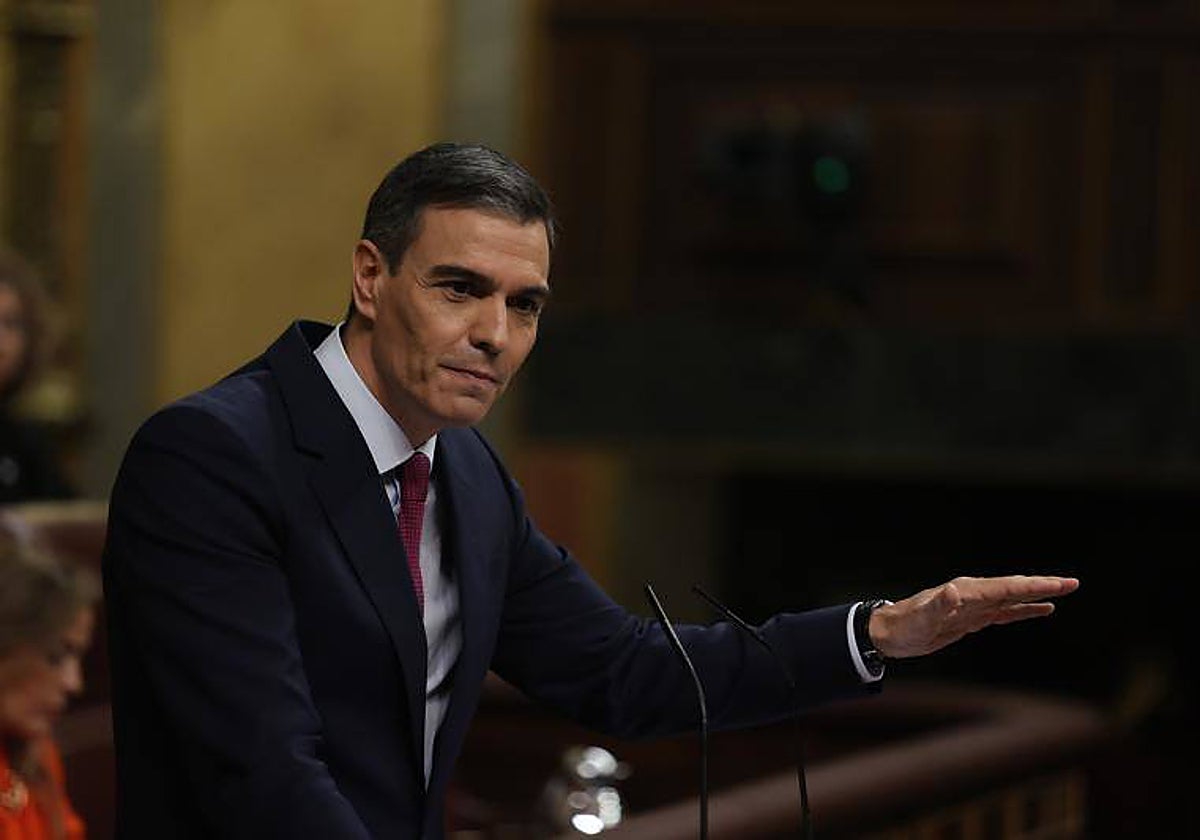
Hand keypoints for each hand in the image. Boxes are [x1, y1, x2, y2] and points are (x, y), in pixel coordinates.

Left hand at [869, 575, 1078, 659]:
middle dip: (1044, 586)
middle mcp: (973, 594)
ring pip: (1013, 598)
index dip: (1034, 585)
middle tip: (1073, 583)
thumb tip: (954, 592)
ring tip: (1064, 591)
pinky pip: (1005, 612)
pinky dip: (1024, 609)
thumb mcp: (921, 619)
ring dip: (1038, 594)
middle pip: (1014, 588)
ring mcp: (974, 605)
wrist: (890, 633)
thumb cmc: (904, 626)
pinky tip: (1042, 609)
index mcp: (966, 591)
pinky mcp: (973, 618)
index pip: (1006, 587)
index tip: (1059, 584)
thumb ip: (938, 606)